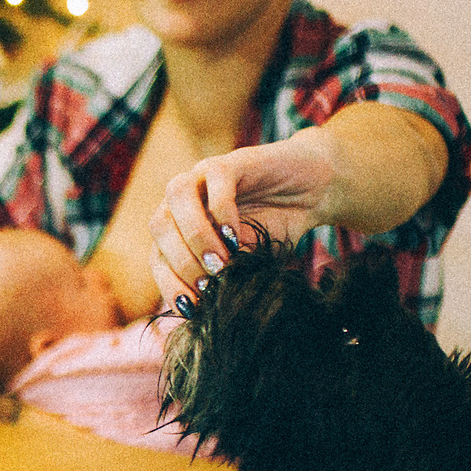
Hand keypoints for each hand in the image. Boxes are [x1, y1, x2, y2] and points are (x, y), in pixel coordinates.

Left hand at [148, 128, 337, 303]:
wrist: (312, 191)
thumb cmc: (274, 228)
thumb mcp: (246, 262)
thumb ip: (223, 277)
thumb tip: (203, 309)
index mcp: (179, 228)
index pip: (157, 257)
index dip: (169, 284)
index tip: (193, 308)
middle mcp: (184, 200)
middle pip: (160, 225)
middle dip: (181, 261)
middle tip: (209, 285)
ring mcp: (204, 176)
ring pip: (177, 194)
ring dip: (194, 234)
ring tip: (220, 261)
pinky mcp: (231, 161)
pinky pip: (214, 178)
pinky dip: (221, 210)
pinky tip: (236, 236)